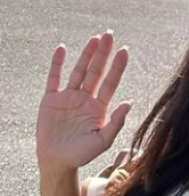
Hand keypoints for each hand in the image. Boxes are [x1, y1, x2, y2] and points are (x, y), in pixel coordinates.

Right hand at [36, 32, 130, 171]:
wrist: (57, 161)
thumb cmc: (82, 154)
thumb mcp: (103, 140)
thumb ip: (116, 122)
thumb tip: (129, 102)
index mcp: (100, 107)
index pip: (111, 82)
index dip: (117, 67)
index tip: (125, 51)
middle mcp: (86, 98)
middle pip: (96, 71)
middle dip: (103, 53)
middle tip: (110, 35)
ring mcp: (68, 97)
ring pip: (79, 71)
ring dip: (86, 54)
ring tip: (95, 38)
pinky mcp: (51, 99)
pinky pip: (54, 78)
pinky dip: (57, 64)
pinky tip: (62, 49)